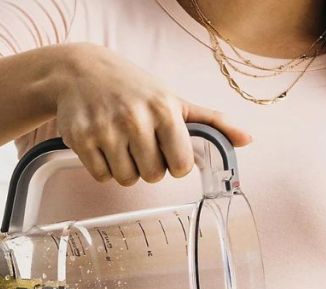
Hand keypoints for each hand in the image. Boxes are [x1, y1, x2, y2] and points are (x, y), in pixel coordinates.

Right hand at [48, 43, 250, 185]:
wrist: (80, 71)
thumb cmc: (132, 87)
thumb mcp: (174, 100)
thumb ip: (211, 123)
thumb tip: (246, 140)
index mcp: (164, 110)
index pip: (180, 166)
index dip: (174, 164)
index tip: (166, 150)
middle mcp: (135, 118)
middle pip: (153, 176)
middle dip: (149, 166)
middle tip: (140, 144)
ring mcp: (106, 129)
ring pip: (127, 179)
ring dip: (126, 169)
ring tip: (121, 144)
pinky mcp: (81, 139)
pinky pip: (102, 176)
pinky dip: (103, 167)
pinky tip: (103, 144)